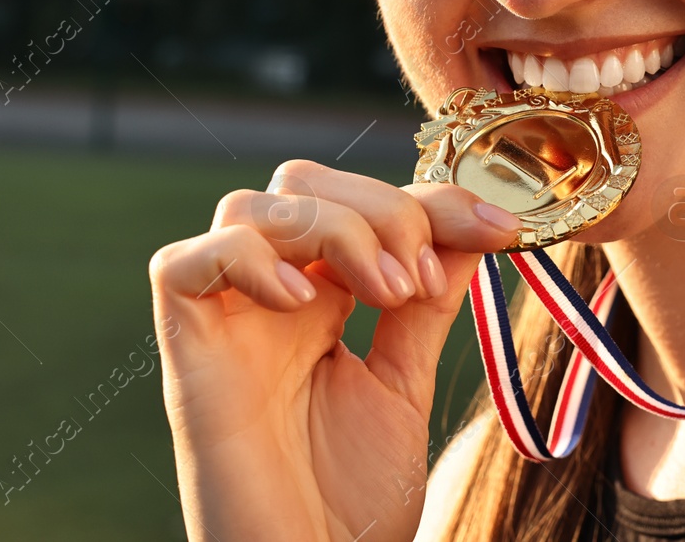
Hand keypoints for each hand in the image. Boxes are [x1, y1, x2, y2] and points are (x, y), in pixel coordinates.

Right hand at [148, 159, 521, 541]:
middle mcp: (268, 297)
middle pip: (302, 181)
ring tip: (383, 295)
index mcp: (320, 299)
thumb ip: (424, 306)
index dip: (431, 199)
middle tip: (418, 281)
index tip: (499, 227)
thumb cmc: (349, 503)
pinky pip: (184, 265)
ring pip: (250, 206)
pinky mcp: (187, 353)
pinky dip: (248, 261)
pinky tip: (304, 304)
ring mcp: (225, 321)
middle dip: (378, 208)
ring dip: (333, 229)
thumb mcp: (403, 383)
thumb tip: (470, 229)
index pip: (363, 203)